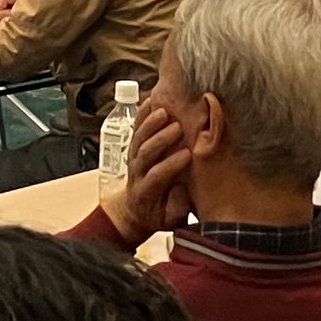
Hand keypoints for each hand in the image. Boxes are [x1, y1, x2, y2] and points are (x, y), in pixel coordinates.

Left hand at [100, 104, 193, 244]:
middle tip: (177, 128)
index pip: (157, 175)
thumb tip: (183, 188)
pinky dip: (142, 114)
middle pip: (145, 153)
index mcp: (146, 192)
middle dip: (160, 140)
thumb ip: (177, 206)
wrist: (134, 210)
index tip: (187, 155)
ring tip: (164, 111)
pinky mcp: (133, 148)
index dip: (170, 165)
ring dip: (150, 124)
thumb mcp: (170, 220)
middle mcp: (137, 172)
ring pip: (138, 139)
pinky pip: (135, 129)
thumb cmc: (158, 214)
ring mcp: (133, 159)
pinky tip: (152, 100)